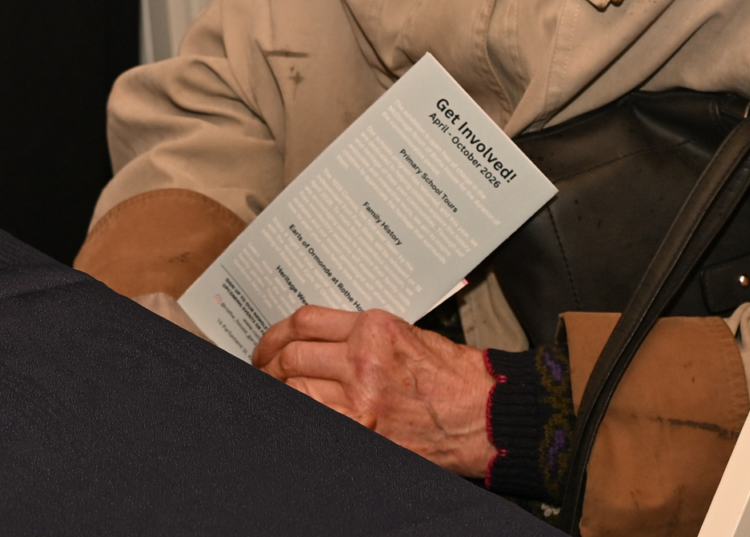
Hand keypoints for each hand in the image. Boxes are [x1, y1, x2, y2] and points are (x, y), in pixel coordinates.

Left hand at [253, 305, 495, 475]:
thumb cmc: (451, 375)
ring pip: (295, 385)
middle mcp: (364, 357)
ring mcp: (362, 396)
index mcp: (374, 327)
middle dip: (270, 363)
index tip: (270, 344)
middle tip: (263, 370)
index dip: (276, 333)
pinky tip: (295, 410)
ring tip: (275, 391)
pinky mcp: (363, 428)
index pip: (305, 321)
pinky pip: (313, 415)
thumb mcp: (406, 335)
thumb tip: (315, 340)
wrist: (485, 413)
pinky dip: (298, 411)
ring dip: (278, 389)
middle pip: (293, 353)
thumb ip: (360, 333)